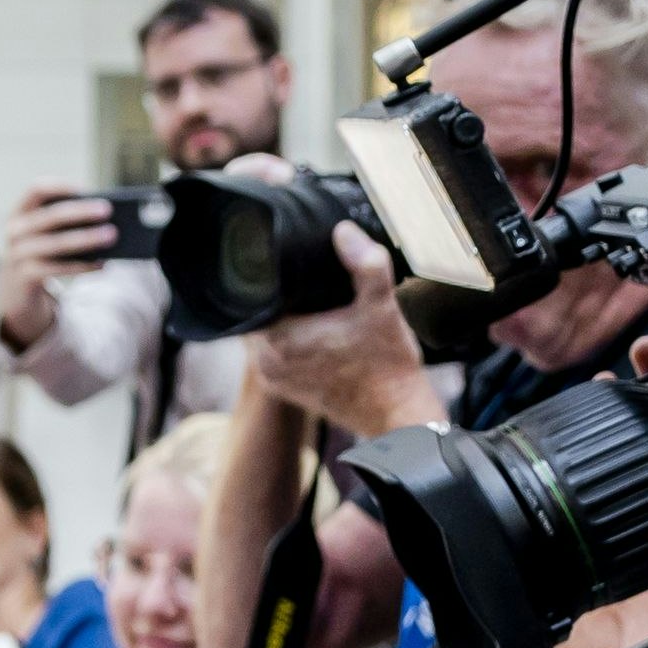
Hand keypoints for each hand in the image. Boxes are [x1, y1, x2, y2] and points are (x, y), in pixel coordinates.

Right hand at [0, 184, 116, 349]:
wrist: (15, 290)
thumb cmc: (40, 253)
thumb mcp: (45, 235)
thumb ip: (66, 224)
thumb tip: (104, 220)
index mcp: (20, 212)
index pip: (36, 190)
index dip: (60, 187)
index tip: (85, 188)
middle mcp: (14, 231)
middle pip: (49, 217)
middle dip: (79, 212)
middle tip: (107, 210)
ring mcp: (17, 254)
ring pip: (55, 244)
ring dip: (85, 238)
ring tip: (111, 235)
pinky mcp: (25, 277)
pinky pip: (57, 269)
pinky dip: (82, 266)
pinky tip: (102, 264)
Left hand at [242, 223, 438, 436]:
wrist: (397, 415)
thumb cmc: (389, 366)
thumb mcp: (382, 306)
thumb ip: (366, 265)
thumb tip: (344, 232)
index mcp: (279, 339)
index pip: (250, 294)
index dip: (265, 275)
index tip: (286, 264)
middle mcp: (266, 362)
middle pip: (255, 312)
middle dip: (275, 294)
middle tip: (300, 279)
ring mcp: (273, 378)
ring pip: (263, 333)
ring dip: (280, 317)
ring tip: (306, 300)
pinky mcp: (285, 388)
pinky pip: (274, 353)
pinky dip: (288, 338)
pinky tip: (312, 326)